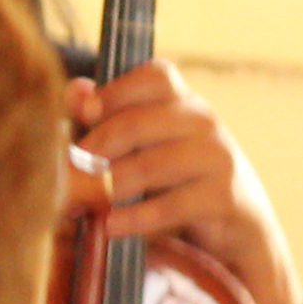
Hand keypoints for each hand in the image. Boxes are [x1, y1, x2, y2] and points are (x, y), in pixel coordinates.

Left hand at [68, 62, 302, 303]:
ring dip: (107, 187)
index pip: (154, 76)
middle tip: (63, 174)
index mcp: (183, 102)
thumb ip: (111, 117)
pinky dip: (135, 218)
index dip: (116, 91)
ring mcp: (217, 157)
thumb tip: (74, 91)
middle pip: (137, 123)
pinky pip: (171, 205)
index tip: (84, 114)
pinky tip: (109, 227)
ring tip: (77, 204)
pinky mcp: (224, 196)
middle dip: (94, 151)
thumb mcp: (148, 146)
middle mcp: (203, 121)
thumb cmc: (181, 180)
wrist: (240, 227)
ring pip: (149, 166)